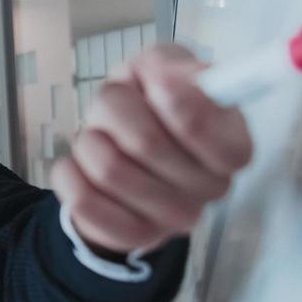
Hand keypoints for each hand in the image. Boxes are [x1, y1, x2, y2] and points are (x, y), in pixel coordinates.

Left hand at [51, 44, 253, 253]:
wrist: (122, 154)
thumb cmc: (147, 106)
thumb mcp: (162, 69)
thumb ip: (171, 65)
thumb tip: (169, 80)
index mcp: (232, 144)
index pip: (201, 125)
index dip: (172, 100)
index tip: (157, 84)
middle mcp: (213, 186)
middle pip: (144, 141)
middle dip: (115, 111)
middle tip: (116, 109)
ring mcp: (176, 217)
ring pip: (109, 169)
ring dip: (90, 140)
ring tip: (100, 137)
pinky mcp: (135, 236)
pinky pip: (84, 202)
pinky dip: (69, 173)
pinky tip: (80, 165)